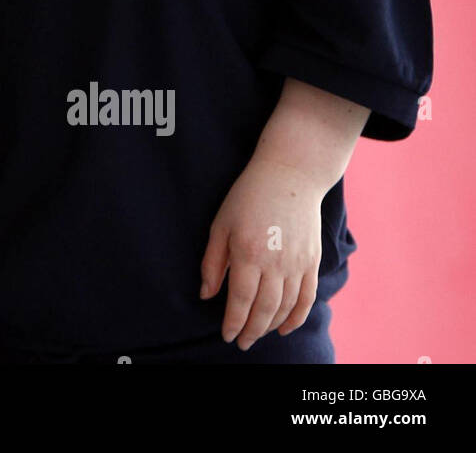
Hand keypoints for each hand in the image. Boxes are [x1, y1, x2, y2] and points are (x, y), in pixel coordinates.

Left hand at [199, 156, 323, 349]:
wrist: (290, 176)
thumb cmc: (247, 197)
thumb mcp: (220, 224)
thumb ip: (213, 262)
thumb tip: (207, 294)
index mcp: (248, 252)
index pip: (241, 300)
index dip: (233, 322)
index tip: (226, 335)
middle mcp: (276, 262)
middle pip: (264, 309)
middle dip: (251, 330)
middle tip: (241, 342)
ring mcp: (298, 263)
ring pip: (286, 307)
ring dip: (271, 326)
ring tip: (257, 335)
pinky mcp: (312, 261)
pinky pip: (307, 298)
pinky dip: (297, 317)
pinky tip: (285, 327)